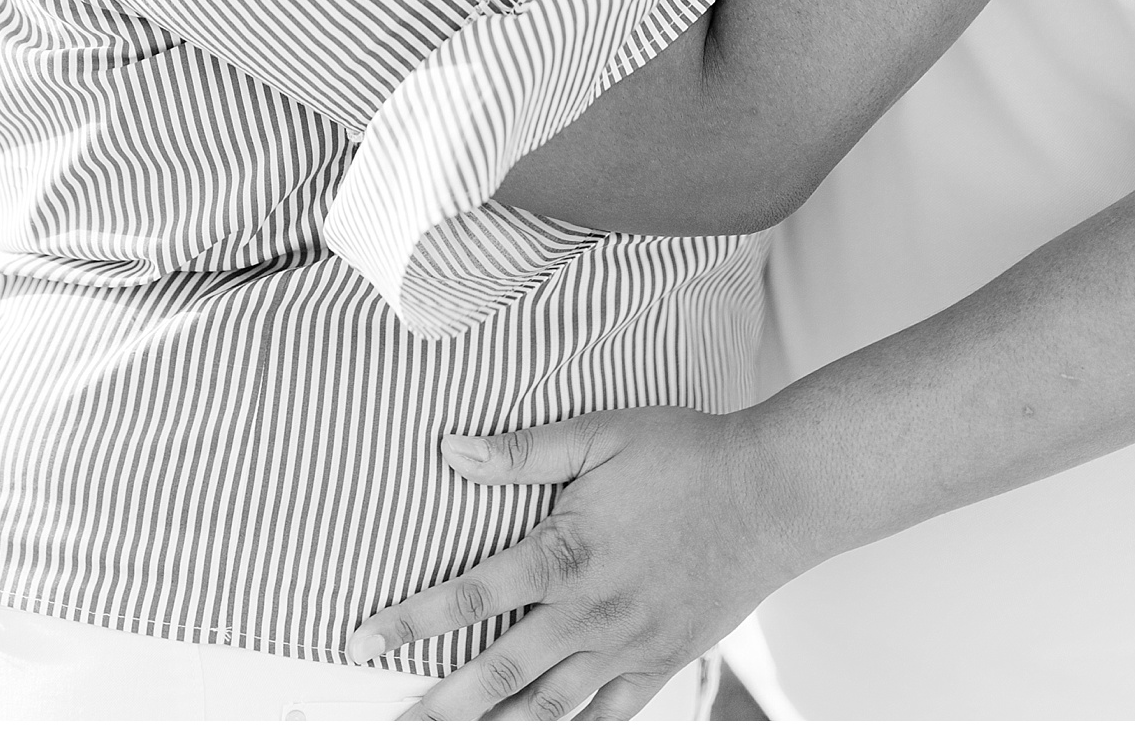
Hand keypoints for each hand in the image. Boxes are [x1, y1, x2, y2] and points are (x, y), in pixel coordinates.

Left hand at [350, 407, 796, 720]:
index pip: (472, 594)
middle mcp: (591, 612)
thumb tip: (452, 450)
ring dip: (496, 730)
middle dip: (440, 703)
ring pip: (549, 708)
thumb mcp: (600, 433)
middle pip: (500, 671)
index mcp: (567, 552)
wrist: (771, 496)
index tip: (362, 639)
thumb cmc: (684, 454)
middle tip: (394, 722)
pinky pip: (609, 716)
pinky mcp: (661, 663)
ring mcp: (628, 647)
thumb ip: (523, 451)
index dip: (412, 619)